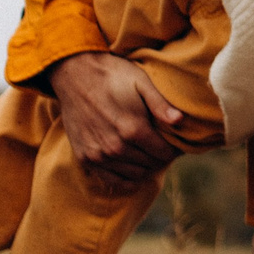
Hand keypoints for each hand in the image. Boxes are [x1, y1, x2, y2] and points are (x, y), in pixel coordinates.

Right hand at [46, 51, 182, 188]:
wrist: (74, 74)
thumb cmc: (112, 75)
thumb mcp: (141, 81)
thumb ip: (161, 103)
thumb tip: (180, 121)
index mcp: (133, 129)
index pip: (164, 153)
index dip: (173, 148)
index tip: (174, 141)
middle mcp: (115, 147)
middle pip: (151, 164)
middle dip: (159, 156)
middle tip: (160, 145)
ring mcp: (98, 155)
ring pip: (134, 174)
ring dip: (144, 166)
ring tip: (146, 152)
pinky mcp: (85, 158)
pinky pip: (112, 180)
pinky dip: (125, 178)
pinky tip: (132, 167)